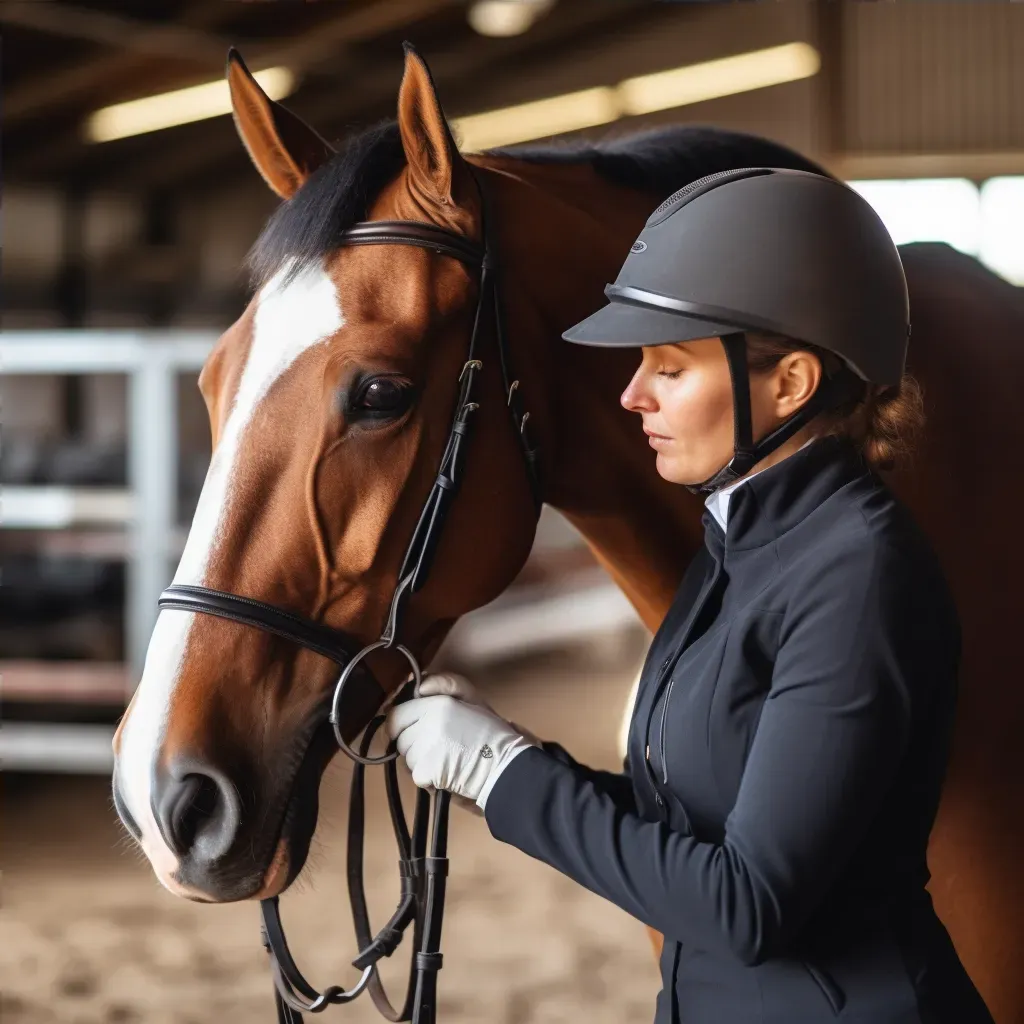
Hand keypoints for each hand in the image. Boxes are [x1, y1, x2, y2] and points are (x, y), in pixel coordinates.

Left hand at [386, 683, 537, 810]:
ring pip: (408, 758)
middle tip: (440, 747)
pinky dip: (429, 781)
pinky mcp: (427, 771)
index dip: (402, 725)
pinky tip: (447, 776)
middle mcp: (429, 723)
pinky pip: (416, 776)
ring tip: (446, 761)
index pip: (398, 715)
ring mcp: (426, 748)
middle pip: (402, 738)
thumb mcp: (472, 699)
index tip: (415, 733)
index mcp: (438, 704)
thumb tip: (419, 685)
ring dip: (422, 763)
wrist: (507, 767)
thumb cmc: (492, 734)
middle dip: (415, 745)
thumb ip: (446, 685)